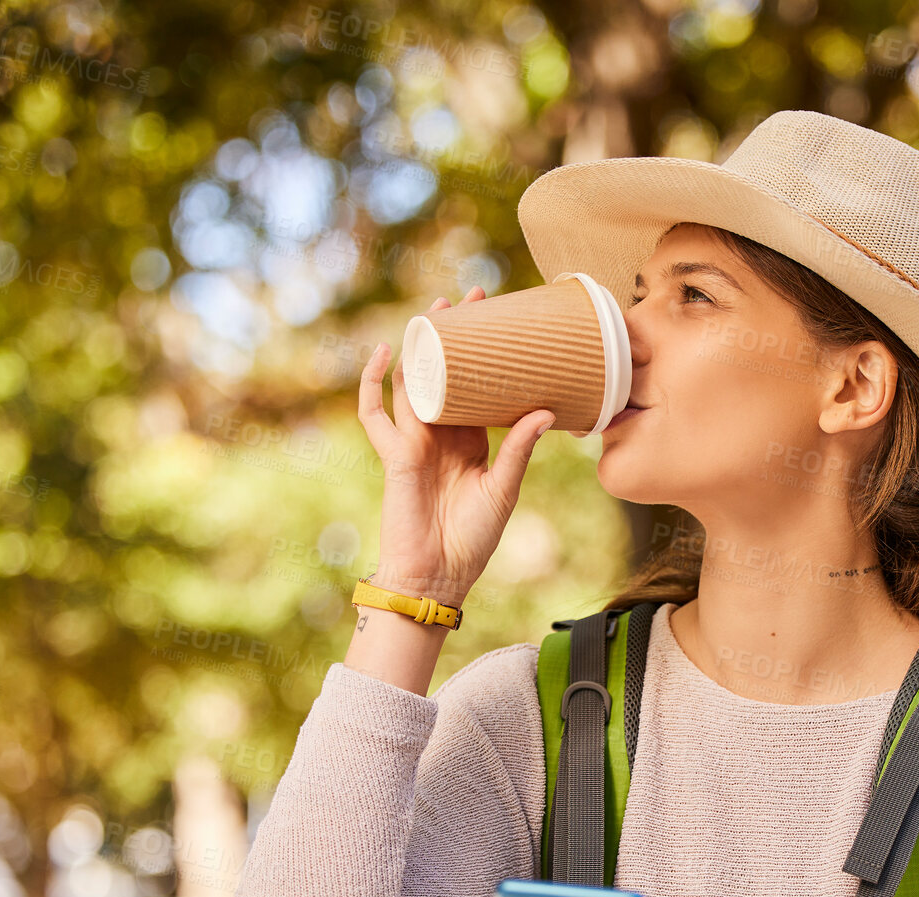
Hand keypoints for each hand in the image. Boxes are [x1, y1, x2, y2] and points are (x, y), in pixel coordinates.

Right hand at [357, 284, 555, 600]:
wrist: (438, 577)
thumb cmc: (473, 539)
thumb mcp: (504, 488)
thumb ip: (519, 450)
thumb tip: (545, 411)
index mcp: (470, 441)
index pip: (478, 388)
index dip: (485, 357)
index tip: (500, 322)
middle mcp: (441, 435)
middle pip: (444, 375)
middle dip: (454, 338)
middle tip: (471, 298)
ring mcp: (415, 443)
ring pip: (412, 383)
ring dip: (420, 347)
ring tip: (435, 311)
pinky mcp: (394, 455)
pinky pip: (375, 414)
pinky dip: (373, 384)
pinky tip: (383, 354)